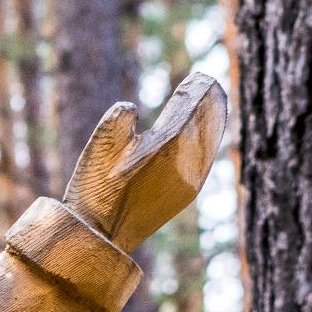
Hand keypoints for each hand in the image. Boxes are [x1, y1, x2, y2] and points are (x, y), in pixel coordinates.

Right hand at [61, 72, 228, 249]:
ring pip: (207, 146)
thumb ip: (118, 120)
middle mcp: (184, 166)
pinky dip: (208, 145)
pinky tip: (207, 139)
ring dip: (212, 124)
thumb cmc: (95, 187)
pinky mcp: (185, 195)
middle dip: (209, 106)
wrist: (101, 234)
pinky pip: (204, 162)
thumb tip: (133, 107)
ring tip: (216, 105)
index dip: (196, 94)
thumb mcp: (99, 147)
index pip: (188, 114)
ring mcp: (188, 183)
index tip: (202, 77)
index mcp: (165, 149)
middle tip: (212, 84)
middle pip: (204, 128)